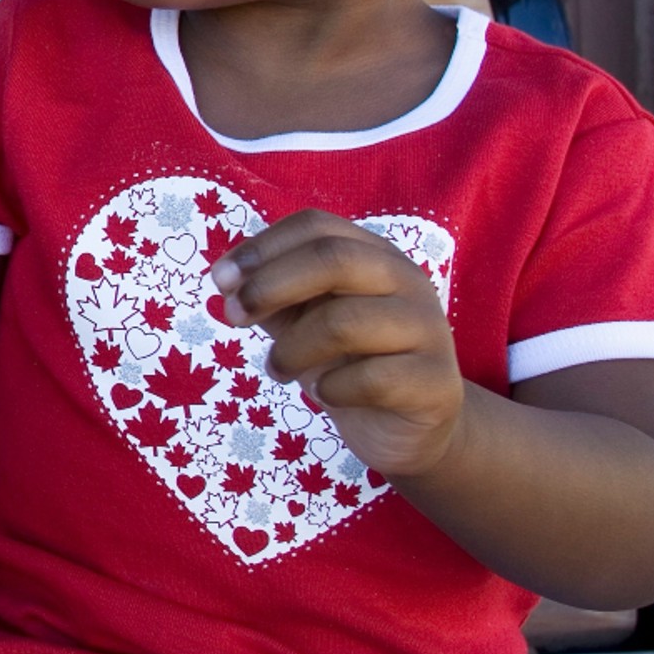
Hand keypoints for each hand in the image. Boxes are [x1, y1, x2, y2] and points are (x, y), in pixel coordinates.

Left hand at [211, 209, 466, 479]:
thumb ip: (272, 295)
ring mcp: (427, 329)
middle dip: (269, 286)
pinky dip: (331, 390)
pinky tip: (325, 396)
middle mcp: (407, 281)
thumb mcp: (303, 320)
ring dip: (292, 349)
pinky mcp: (434, 382)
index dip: (262, 247)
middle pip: (333, 258)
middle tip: (233, 317)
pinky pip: (370, 379)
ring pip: (345, 322)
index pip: (316, 226)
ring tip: (277, 369)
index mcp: (374, 255)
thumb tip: (226, 278)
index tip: (220, 280)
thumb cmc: (349, 362)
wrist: (409, 427)